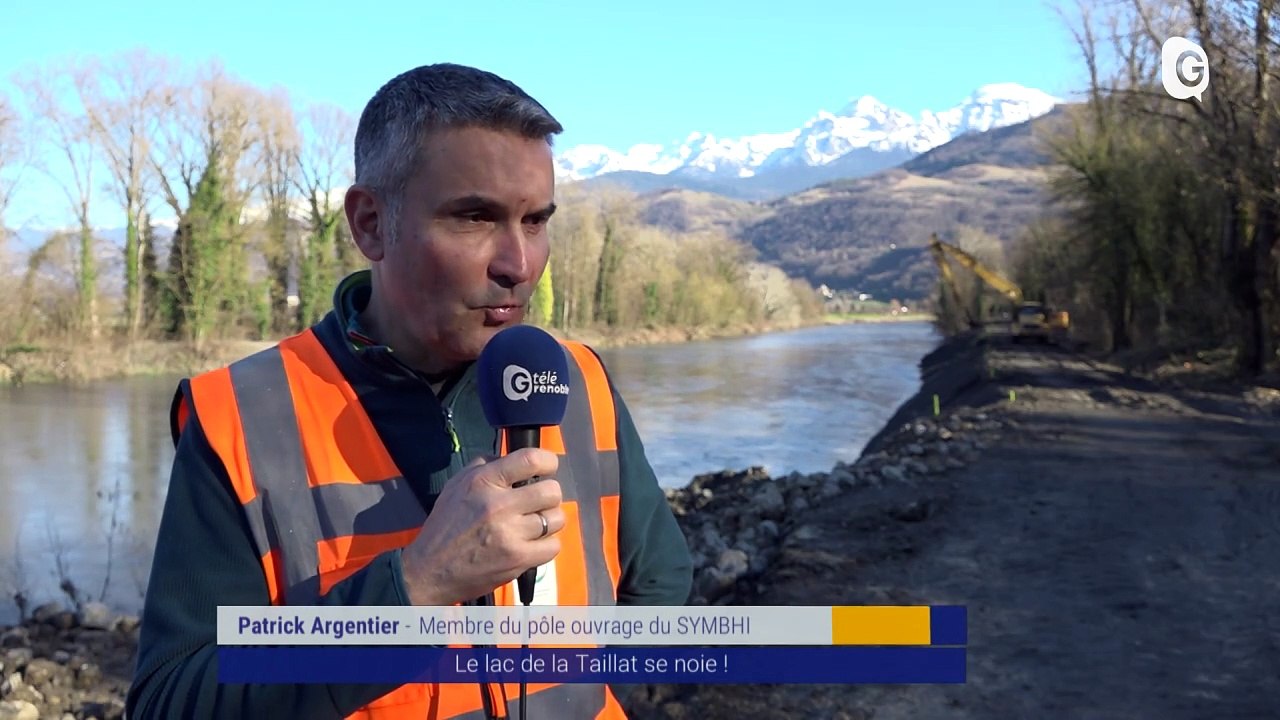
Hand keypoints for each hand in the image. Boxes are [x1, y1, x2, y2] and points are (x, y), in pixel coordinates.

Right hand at [400, 448, 563, 604]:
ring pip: (556, 519)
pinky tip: (532, 544)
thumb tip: (513, 458)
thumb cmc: (445, 526)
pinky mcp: (518, 559)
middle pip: (551, 491)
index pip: (530, 460)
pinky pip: (553, 545)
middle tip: (538, 502)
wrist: (430, 570)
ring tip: (534, 525)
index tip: (548, 467)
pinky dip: (546, 545)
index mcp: (483, 482)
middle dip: (549, 495)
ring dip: (549, 521)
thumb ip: (485, 466)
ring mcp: (510, 534)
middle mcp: (498, 505)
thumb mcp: (456, 485)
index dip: (548, 461)